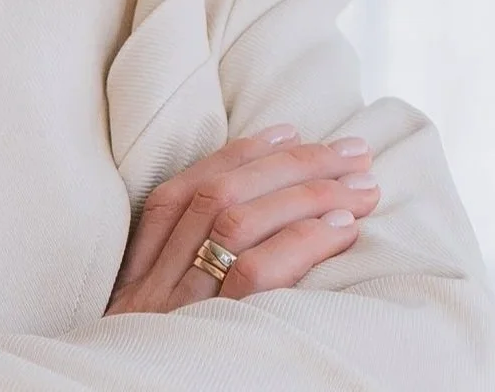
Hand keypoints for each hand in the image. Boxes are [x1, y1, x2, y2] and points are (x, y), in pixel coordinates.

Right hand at [103, 122, 379, 314]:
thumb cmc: (150, 378)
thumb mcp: (151, 334)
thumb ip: (180, 286)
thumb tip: (258, 234)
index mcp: (133, 281)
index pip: (181, 193)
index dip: (237, 155)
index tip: (289, 129)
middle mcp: (149, 290)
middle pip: (217, 198)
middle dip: (290, 164)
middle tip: (352, 150)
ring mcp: (175, 314)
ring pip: (237, 226)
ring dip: (306, 193)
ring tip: (361, 184)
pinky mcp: (209, 339)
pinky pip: (255, 277)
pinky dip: (300, 242)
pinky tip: (341, 230)